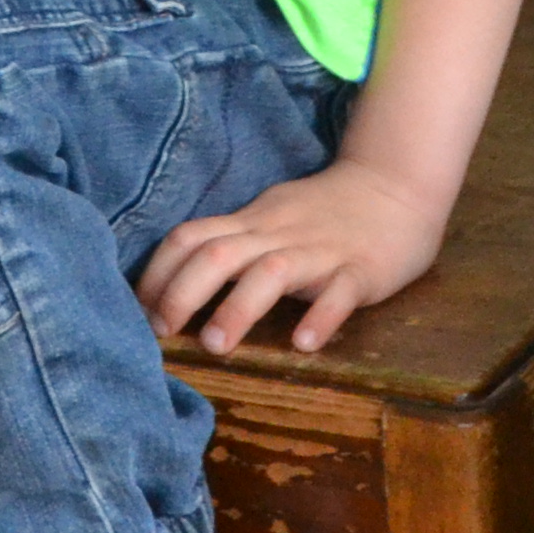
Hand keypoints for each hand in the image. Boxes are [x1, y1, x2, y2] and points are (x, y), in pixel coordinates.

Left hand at [139, 158, 449, 355]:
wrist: (396, 185)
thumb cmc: (326, 212)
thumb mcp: (270, 219)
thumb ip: (232, 245)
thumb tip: (174, 284)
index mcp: (252, 222)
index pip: (189, 238)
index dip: (156, 275)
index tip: (136, 314)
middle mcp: (278, 233)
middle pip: (218, 253)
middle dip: (181, 294)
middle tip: (159, 337)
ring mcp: (321, 250)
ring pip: (271, 271)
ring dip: (238, 308)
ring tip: (217, 347)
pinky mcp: (362, 268)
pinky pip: (339, 291)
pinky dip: (320, 316)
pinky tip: (305, 344)